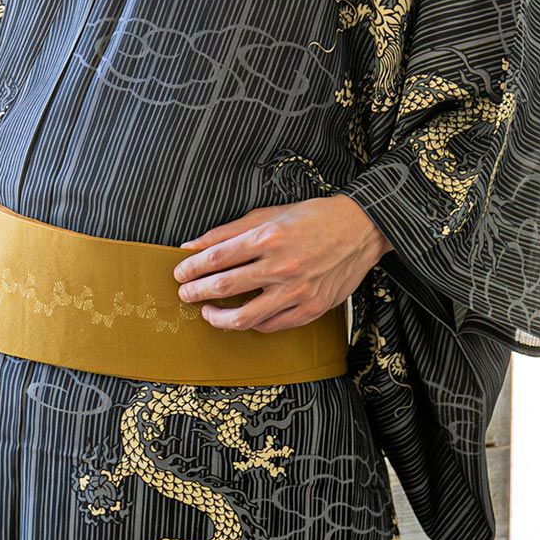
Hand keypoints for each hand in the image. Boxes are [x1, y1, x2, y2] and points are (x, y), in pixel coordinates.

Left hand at [172, 196, 390, 332]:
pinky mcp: (311, 308)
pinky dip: (251, 323)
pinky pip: (271, 325)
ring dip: (218, 318)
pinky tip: (241, 316)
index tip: (180, 273)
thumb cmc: (312, 218)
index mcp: (268, 237)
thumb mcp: (268, 215)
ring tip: (208, 313)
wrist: (360, 229)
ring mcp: (297, 290)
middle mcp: (282, 265)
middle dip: (197, 292)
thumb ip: (227, 232)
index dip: (192, 268)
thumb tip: (191, 245)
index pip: (217, 257)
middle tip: (185, 294)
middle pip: (225, 286)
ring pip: (246, 316)